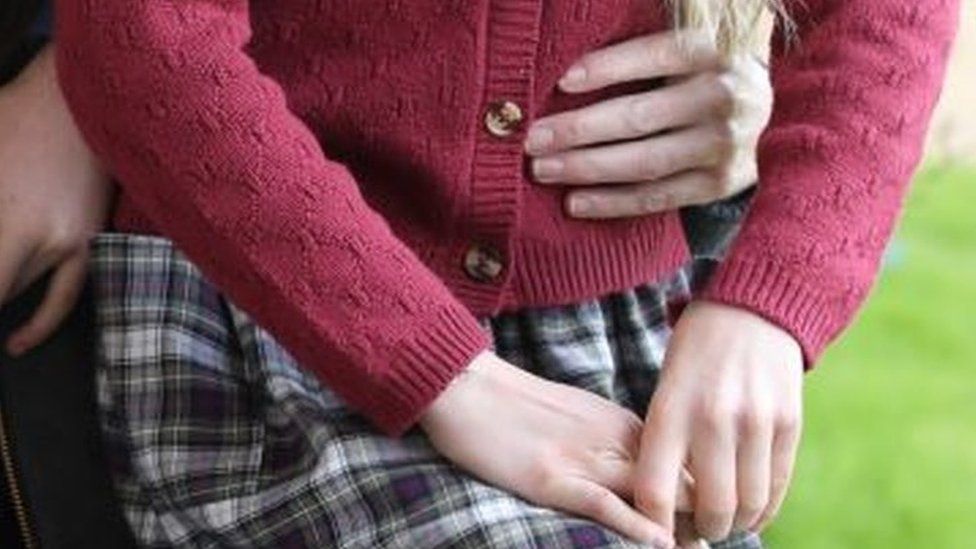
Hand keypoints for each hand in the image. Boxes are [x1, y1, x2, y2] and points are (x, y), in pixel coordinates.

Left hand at [0, 46, 112, 354]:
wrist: (86, 97)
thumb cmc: (18, 114)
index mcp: (10, 217)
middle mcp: (41, 237)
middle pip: (0, 286)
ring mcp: (70, 242)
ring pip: (18, 290)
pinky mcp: (89, 240)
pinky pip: (65, 295)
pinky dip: (39, 323)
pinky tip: (17, 344)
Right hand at [422, 351, 692, 547]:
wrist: (468, 386)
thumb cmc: (515, 402)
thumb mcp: (578, 415)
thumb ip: (611, 441)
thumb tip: (636, 472)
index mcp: (622, 423)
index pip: (683, 462)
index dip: (703, 494)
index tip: (712, 521)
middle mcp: (614, 438)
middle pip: (679, 479)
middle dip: (701, 515)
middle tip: (713, 540)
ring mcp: (584, 459)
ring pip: (651, 494)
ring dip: (681, 527)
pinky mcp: (553, 478)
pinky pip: (606, 505)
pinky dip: (637, 527)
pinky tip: (660, 544)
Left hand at [525, 31, 771, 218]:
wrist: (773, 117)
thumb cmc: (706, 72)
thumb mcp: (693, 46)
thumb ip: (650, 50)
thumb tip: (571, 65)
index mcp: (716, 52)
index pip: (658, 55)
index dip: (609, 67)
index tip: (562, 81)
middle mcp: (728, 98)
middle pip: (641, 116)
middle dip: (579, 129)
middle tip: (533, 138)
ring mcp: (726, 147)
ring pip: (645, 162)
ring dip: (587, 168)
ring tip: (543, 169)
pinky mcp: (720, 184)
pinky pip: (658, 197)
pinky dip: (613, 202)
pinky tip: (574, 202)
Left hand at [634, 302, 802, 541]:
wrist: (750, 309)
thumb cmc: (695, 355)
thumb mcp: (665, 389)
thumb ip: (665, 442)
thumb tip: (666, 506)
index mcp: (670, 410)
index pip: (656, 491)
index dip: (654, 528)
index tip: (655, 541)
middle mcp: (712, 419)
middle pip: (710, 508)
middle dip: (701, 531)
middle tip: (695, 531)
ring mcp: (755, 422)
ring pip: (748, 505)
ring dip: (735, 525)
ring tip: (722, 521)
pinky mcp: (788, 423)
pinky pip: (777, 487)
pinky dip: (763, 510)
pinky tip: (751, 512)